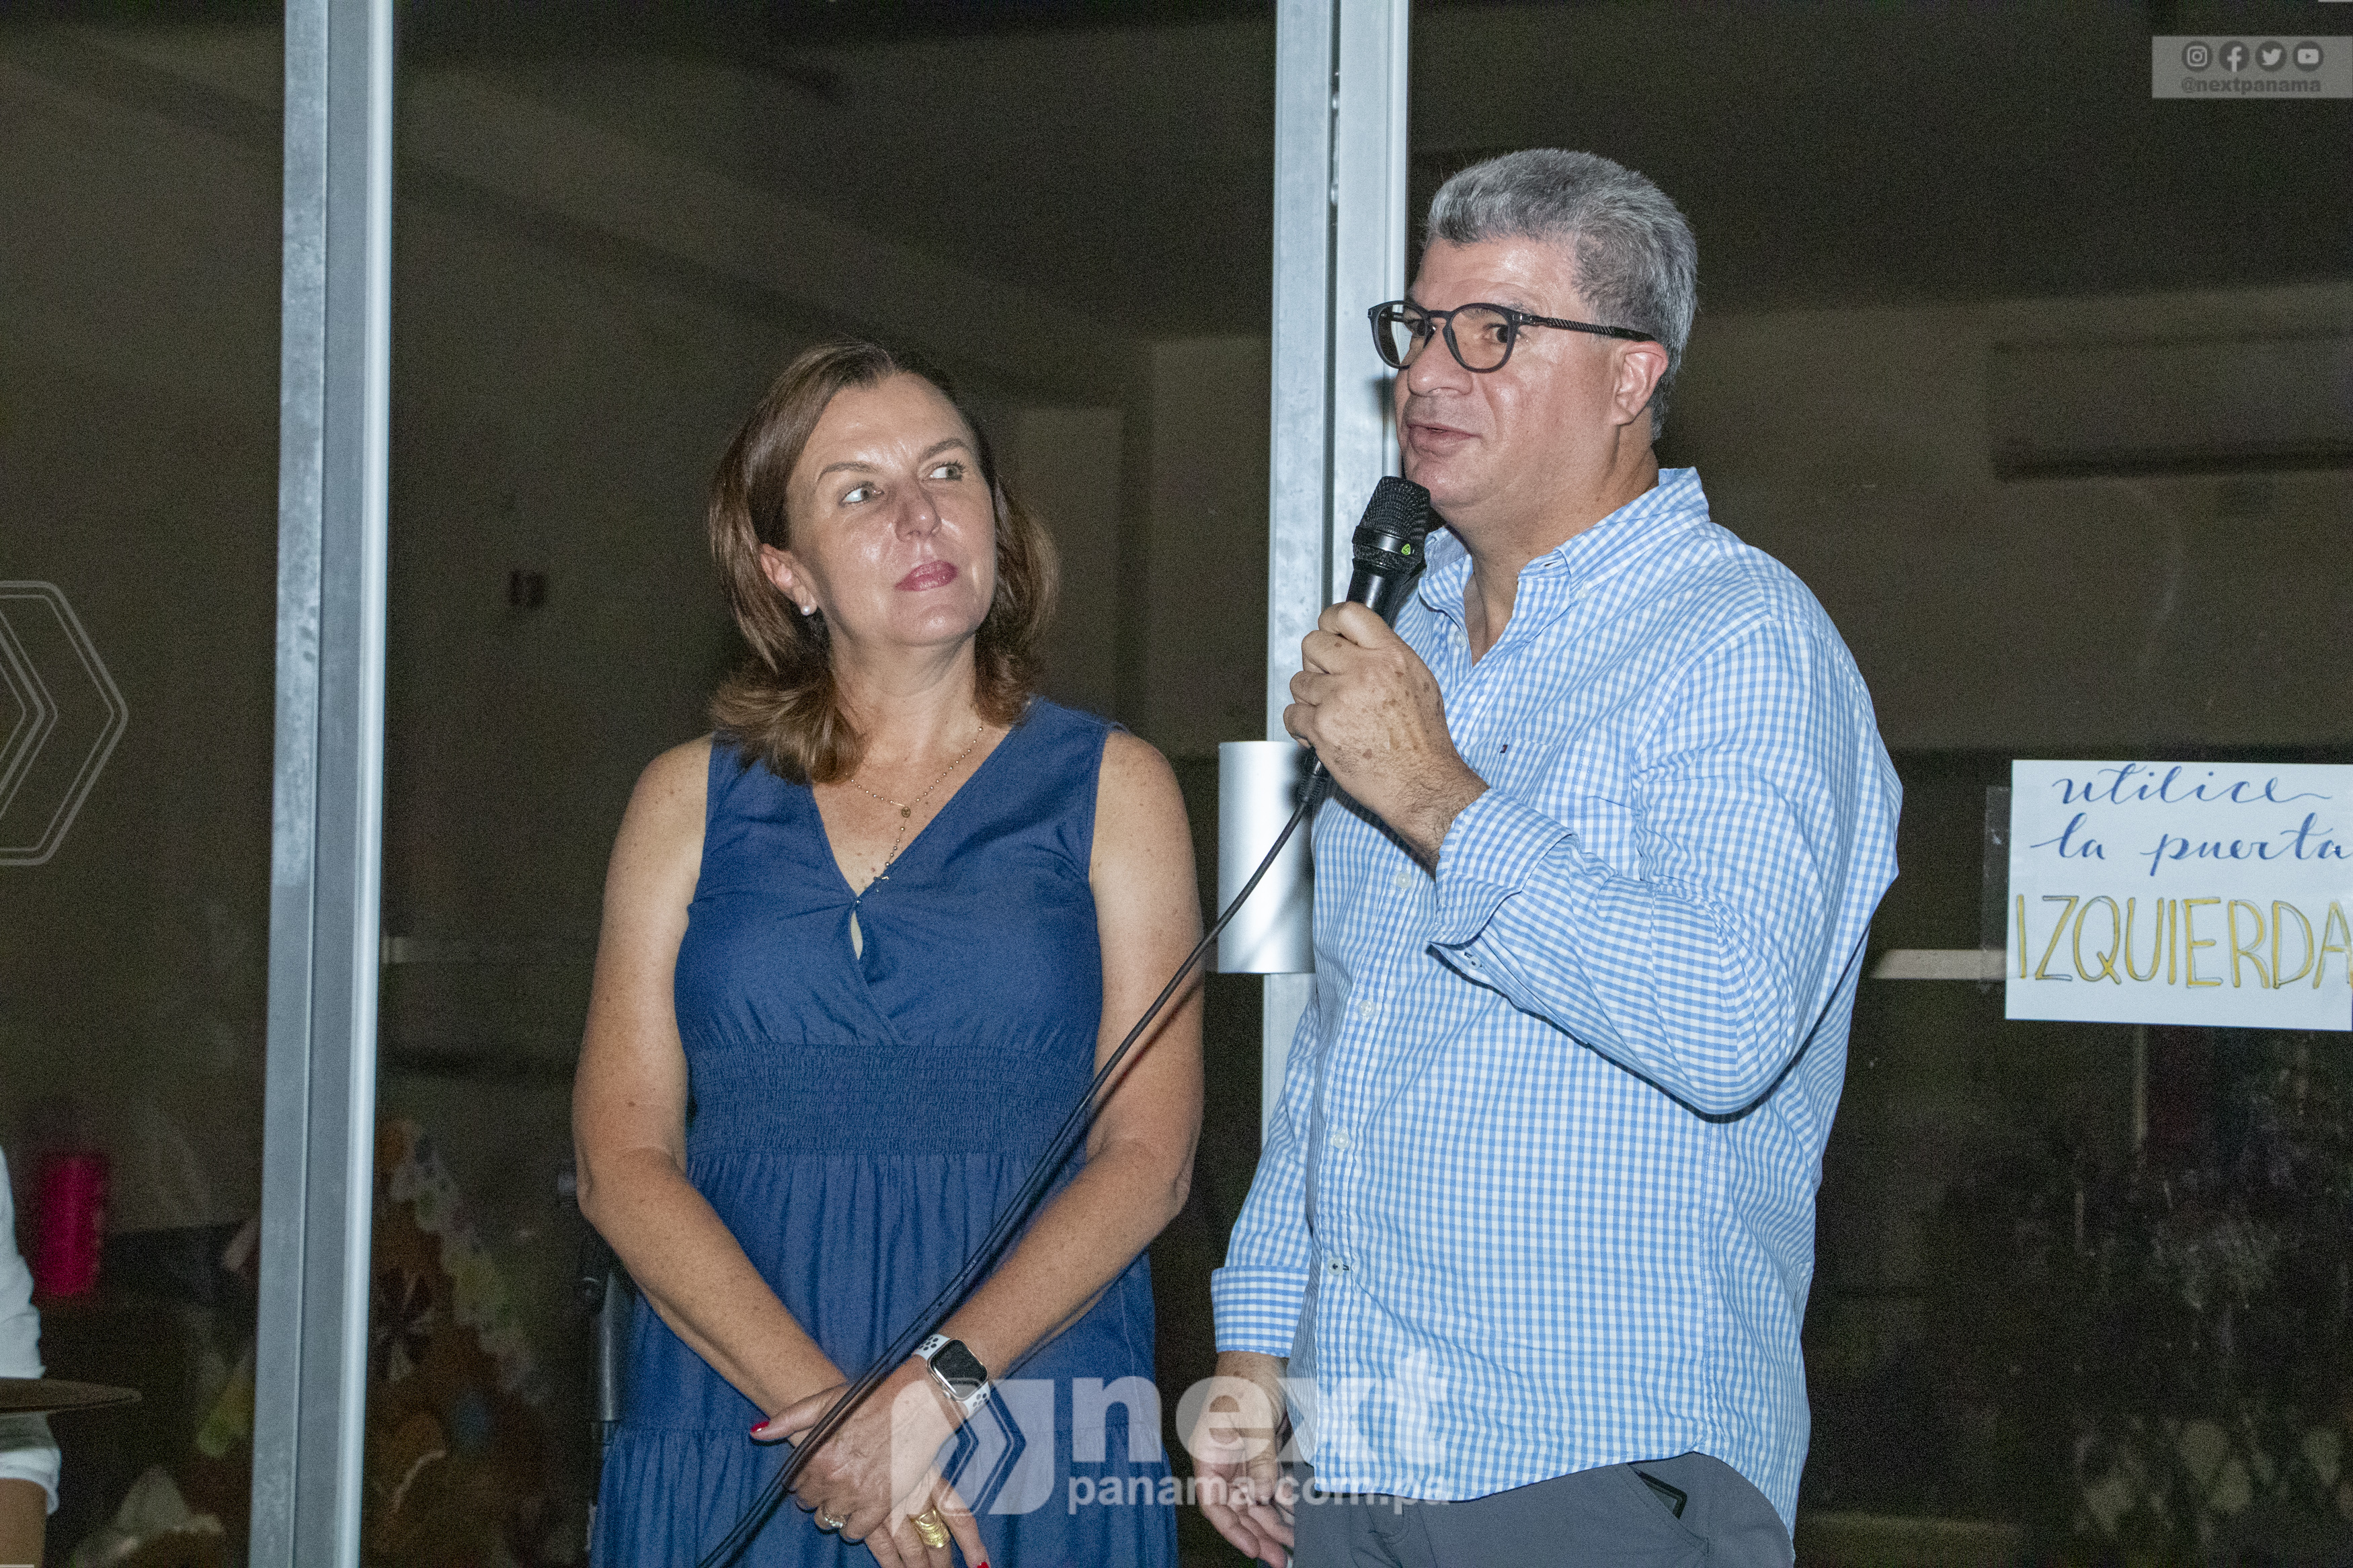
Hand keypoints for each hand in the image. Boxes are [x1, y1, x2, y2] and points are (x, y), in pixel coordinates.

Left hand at [757, 1363, 986, 1564]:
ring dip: (833, 1510)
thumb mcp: (826, 1401)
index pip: (793, 1483)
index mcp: (816, 1453)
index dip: (803, 1478)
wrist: (919, 1403)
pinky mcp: (880, 1505)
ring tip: (846, 1495)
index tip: (816, 1471)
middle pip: (810, 1502)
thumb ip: (789, 1419)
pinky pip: (854, 1531)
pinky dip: (853, 1526)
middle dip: (817, 1494)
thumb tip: (757, 1433)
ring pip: (828, 1519)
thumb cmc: (872, 1398)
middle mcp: (832, 1477)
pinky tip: (859, 1511)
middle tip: (833, 1481)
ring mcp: (856, 1494)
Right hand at [1186, 1351, 1294, 1567]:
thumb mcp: (1255, 1421)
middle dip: (1258, 1532)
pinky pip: (1269, 1483)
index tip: (1254, 1549)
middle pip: (1237, 1507)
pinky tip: (1296, 1514)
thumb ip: (1260, 1461)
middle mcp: (1223, 1459)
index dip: (1232, 1530)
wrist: (1263, 1347)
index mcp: (1209, 1453)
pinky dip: (1281, 1500)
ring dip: (1272, 1521)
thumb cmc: (1249, 1378)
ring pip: (1255, 1499)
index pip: (1214, 1503)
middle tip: (1282, 1556)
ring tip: (1293, 1542)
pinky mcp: (1261, 1449)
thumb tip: (1265, 1498)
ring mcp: (1242, 1455)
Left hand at [1285, 602, 1484, 864]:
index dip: (1330, 621)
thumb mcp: (1419, 682)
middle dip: (1315, 662)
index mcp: (1391, 655)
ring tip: (1333, 714)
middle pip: (1312, 643)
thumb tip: (1358, 642)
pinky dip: (1300, 725)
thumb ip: (1387, 656)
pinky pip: (1292, 714)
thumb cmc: (1423, 742)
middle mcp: (1365, 671)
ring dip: (1309, 698)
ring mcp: (1340, 698)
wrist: (1421, 783)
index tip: (1327, 632)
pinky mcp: (1322, 726)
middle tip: (1328, 681)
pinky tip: (1321, 733)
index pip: (1347, 613)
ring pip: (1299, 681)